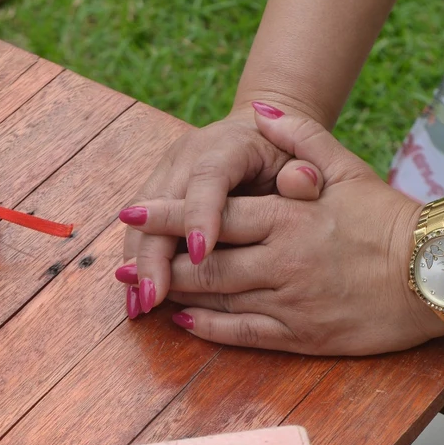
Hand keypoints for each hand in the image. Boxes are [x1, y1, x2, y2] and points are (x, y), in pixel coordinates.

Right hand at [119, 104, 325, 315]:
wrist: (260, 138)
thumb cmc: (286, 159)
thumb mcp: (303, 161)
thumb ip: (305, 173)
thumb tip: (302, 180)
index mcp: (226, 146)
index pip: (207, 177)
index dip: (200, 214)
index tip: (202, 254)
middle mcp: (187, 158)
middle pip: (161, 204)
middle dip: (155, 253)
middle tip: (157, 296)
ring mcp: (166, 176)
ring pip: (143, 221)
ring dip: (138, 265)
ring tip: (141, 306)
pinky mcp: (156, 196)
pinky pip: (140, 232)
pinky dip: (138, 266)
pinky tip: (139, 300)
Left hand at [120, 108, 443, 355]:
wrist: (437, 274)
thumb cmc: (389, 219)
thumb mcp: (347, 168)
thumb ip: (301, 137)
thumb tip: (261, 111)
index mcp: (289, 218)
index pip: (216, 214)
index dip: (171, 214)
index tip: (134, 209)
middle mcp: (282, 261)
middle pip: (206, 261)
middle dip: (160, 260)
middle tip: (124, 262)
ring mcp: (290, 302)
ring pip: (218, 298)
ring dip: (176, 294)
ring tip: (144, 289)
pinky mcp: (303, 336)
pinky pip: (243, 333)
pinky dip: (209, 327)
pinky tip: (185, 321)